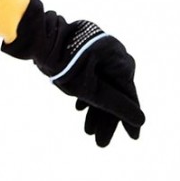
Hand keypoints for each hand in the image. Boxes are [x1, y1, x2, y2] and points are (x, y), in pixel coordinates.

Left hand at [1, 0, 143, 146]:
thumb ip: (115, 106)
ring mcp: (100, 51)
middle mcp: (115, 54)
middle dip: (106, 119)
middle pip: (114, 92)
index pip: (128, 97)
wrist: (38, 37)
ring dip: (95, 109)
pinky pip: (93, 76)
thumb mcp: (89, 90)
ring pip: (102, 85)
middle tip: (100, 143)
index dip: (129, 119)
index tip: (133, 138)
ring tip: (88, 131)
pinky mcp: (86, 51)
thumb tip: (141, 120)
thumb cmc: (63, 64)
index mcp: (120, 61)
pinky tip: (80, 109)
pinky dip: (88, 93)